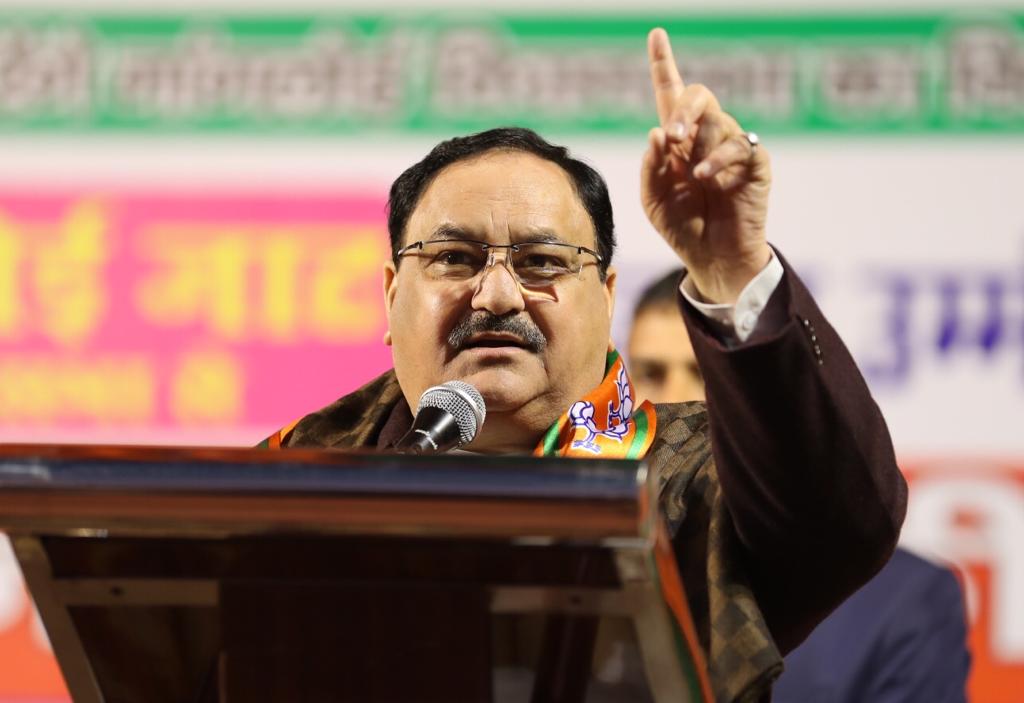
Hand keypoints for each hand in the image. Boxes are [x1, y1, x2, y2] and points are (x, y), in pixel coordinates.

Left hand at [641, 27, 772, 303]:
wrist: (712, 258)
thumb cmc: (682, 227)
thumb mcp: (653, 200)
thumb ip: (650, 167)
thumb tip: (656, 133)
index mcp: (678, 142)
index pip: (671, 95)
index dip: (663, 64)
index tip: (656, 34)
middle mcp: (705, 138)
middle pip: (697, 96)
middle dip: (683, 109)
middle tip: (672, 135)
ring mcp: (731, 148)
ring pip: (717, 119)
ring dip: (698, 141)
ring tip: (691, 175)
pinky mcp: (755, 164)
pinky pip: (740, 146)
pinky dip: (718, 160)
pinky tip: (705, 178)